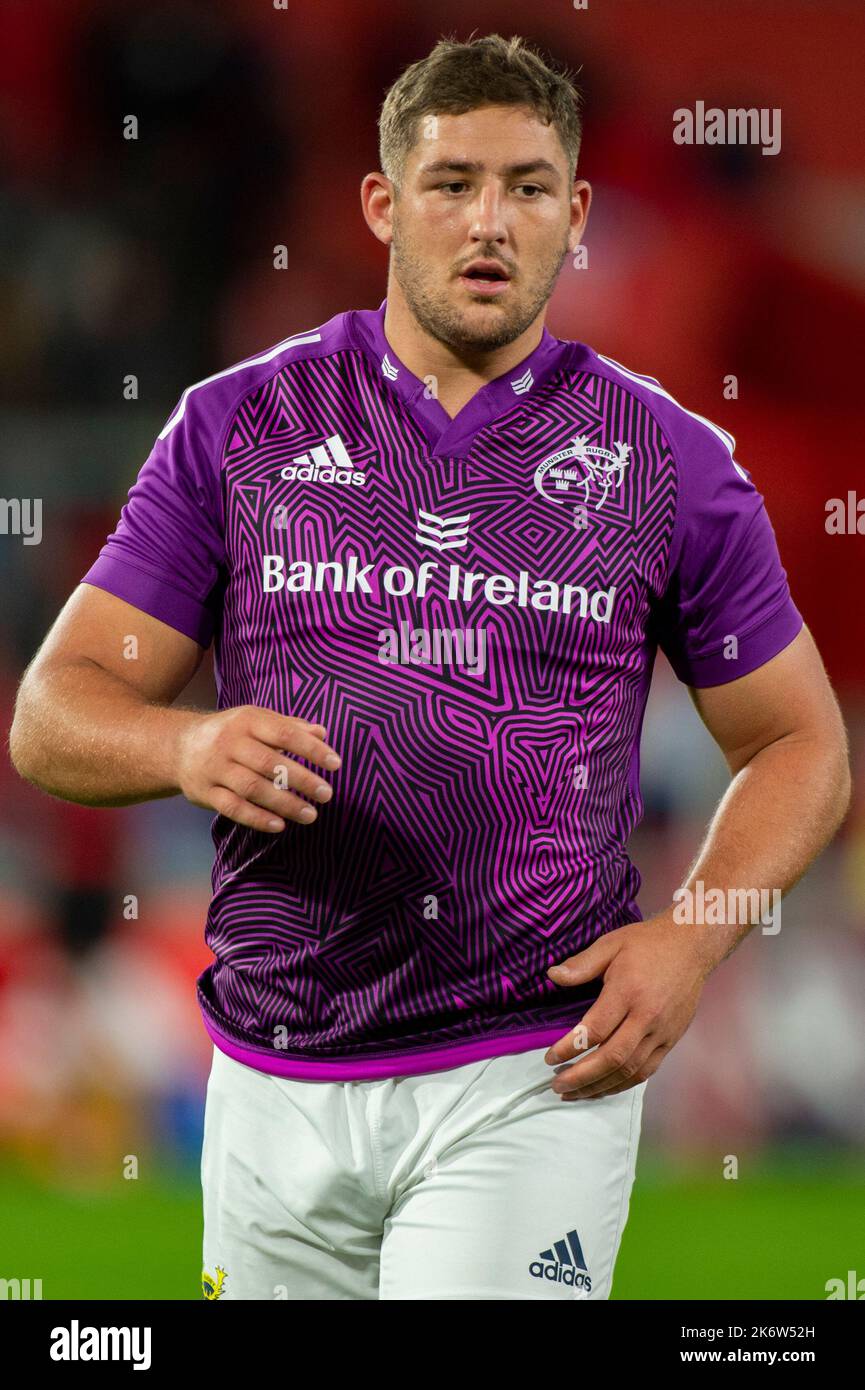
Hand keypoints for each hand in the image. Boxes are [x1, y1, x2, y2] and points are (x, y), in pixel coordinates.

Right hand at [176, 706, 340, 832]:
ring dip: (284, 803)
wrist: (180, 747)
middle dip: (302, 780)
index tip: (336, 764)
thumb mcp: (256, 720)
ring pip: (252, 788)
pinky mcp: (205, 792)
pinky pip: (232, 807)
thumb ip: (290, 726)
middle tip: (327, 794)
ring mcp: (215, 768)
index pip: (285, 734)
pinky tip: (280, 826)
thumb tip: (323, 733)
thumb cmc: (231, 733)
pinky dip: (256, 818)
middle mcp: (229, 742)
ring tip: (311, 815)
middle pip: (270, 763)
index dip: (312, 749)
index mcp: (247, 720)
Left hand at [543, 913, 710, 1099]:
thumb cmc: (648, 943)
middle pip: (612, 1058)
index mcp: (628, 991)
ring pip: (629, 1070)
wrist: (692, 946)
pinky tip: (604, 1088)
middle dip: (581, 1077)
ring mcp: (662, 1032)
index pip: (595, 1030)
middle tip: (557, 1085)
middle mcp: (647, 1017)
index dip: (570, 1048)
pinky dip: (623, 1084)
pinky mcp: (671, 1040)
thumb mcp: (610, 944)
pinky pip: (646, 1070)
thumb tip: (552, 975)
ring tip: (574, 1093)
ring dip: (600, 1087)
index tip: (550, 1058)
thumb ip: (581, 964)